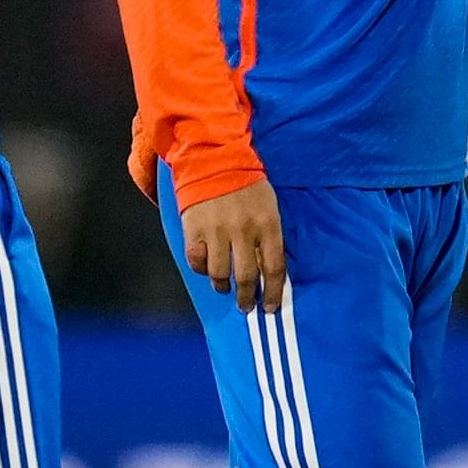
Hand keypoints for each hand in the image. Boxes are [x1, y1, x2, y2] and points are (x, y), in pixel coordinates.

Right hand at [181, 177, 289, 310]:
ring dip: (223, 286)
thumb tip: (268, 273)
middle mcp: (242, 230)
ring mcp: (216, 231)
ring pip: (219, 273)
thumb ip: (270, 237)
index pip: (274, 268)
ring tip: (225, 288)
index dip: (272, 292)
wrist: (214, 161)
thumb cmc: (247, 186)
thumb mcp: (269, 207)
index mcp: (267, 224)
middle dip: (247, 298)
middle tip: (246, 306)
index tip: (270, 307)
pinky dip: (202, 270)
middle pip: (247, 276)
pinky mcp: (194, 229)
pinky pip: (197, 261)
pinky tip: (207, 269)